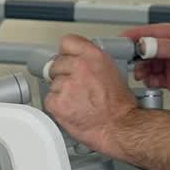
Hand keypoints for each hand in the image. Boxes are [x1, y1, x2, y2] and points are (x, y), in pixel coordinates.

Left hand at [43, 34, 139, 156]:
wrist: (120, 127)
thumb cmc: (119, 105)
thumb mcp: (111, 71)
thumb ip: (91, 61)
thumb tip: (77, 59)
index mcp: (93, 56)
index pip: (67, 42)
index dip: (67, 53)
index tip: (67, 59)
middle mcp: (79, 67)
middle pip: (56, 63)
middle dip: (63, 74)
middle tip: (75, 86)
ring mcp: (67, 84)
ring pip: (53, 83)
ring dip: (61, 92)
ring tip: (77, 101)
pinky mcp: (57, 102)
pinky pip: (49, 100)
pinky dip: (57, 106)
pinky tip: (71, 109)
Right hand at [122, 23, 169, 107]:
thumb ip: (166, 47)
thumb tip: (145, 44)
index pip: (149, 32)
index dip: (134, 36)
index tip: (120, 40)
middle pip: (144, 48)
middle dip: (134, 54)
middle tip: (126, 61)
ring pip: (147, 64)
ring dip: (140, 69)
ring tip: (139, 74)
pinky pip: (152, 79)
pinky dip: (147, 81)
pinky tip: (149, 82)